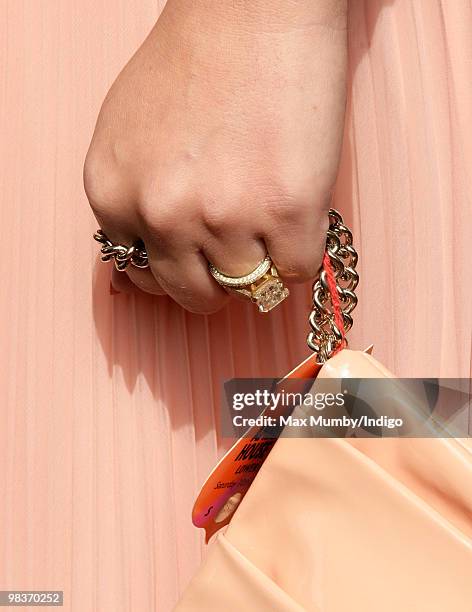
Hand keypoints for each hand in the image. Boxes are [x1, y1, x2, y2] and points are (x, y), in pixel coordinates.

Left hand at [84, 0, 346, 312]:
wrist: (253, 8)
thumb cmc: (194, 61)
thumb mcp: (127, 136)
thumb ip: (132, 204)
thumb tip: (145, 270)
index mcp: (113, 195)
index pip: (146, 277)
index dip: (180, 266)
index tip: (201, 253)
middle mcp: (161, 213)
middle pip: (195, 296)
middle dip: (219, 277)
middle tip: (240, 242)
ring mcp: (225, 217)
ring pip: (250, 288)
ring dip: (264, 258)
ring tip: (270, 209)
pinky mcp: (286, 212)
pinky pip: (297, 271)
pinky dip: (302, 250)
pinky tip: (298, 210)